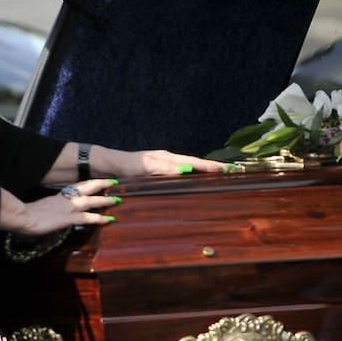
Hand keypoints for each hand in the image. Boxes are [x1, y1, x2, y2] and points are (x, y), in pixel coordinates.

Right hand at [0, 180, 119, 236]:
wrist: (20, 216)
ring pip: (90, 201)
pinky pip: (87, 217)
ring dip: (105, 200)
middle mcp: (65, 199)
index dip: (88, 184)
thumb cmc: (24, 215)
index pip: (76, 187)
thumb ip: (47, 210)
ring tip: (118, 199)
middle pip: (86, 188)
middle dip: (100, 184)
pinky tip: (108, 220)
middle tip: (114, 181)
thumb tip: (49, 214)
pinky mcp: (68, 217)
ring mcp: (67, 207)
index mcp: (57, 196)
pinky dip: (99, 218)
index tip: (97, 181)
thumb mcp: (38, 209)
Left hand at [115, 149, 229, 177]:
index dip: (210, 167)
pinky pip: (180, 174)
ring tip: (220, 176)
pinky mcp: (160, 173)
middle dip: (212, 168)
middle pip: (195, 163)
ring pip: (189, 168)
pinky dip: (192, 176)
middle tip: (231, 171)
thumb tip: (185, 169)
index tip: (226, 169)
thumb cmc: (126, 165)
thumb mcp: (144, 167)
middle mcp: (169, 160)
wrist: (110, 164)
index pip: (194, 162)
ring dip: (204, 172)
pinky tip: (195, 182)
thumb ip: (163, 168)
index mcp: (167, 158)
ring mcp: (165, 166)